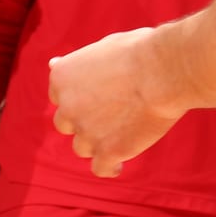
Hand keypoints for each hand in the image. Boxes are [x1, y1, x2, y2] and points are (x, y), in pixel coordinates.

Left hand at [50, 28, 182, 176]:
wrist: (163, 72)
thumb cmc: (139, 53)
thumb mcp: (100, 48)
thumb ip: (76, 61)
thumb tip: (52, 64)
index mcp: (60, 79)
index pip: (59, 97)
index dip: (78, 100)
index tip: (97, 99)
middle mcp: (66, 107)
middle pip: (66, 124)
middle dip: (83, 122)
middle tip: (112, 116)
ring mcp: (86, 132)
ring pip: (82, 147)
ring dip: (97, 143)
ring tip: (121, 136)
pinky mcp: (108, 151)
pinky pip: (100, 168)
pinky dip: (108, 168)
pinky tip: (118, 165)